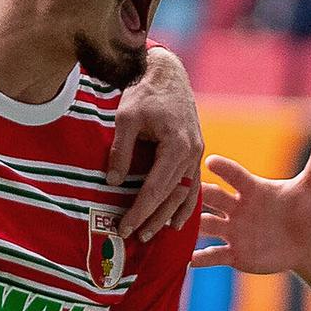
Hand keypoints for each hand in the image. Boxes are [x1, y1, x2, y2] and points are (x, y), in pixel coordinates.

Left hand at [111, 47, 204, 239]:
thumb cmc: (144, 93)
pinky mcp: (196, 151)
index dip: (139, 211)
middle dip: (153, 218)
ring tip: (153, 233)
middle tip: (135, 237)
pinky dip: (185, 203)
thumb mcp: (126, 118)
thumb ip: (120, 151)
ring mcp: (197, 153)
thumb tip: (113, 182)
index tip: (124, 227)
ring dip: (169, 215)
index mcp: (177, 145)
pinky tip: (175, 219)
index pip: (156, 188)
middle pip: (172, 195)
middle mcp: (192, 153)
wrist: (167, 73)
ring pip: (185, 192)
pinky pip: (193, 183)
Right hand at [192, 129, 310, 274]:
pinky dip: (202, 258)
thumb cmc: (305, 209)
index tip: (211, 162)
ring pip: (206, 226)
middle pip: (211, 198)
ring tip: (175, 227)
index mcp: (252, 188)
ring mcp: (233, 230)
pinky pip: (214, 255)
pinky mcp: (235, 253)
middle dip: (197, 195)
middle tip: (178, 192)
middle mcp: (237, 207)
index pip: (235, 175)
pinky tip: (189, 261)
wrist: (306, 242)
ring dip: (192, 226)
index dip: (224, 169)